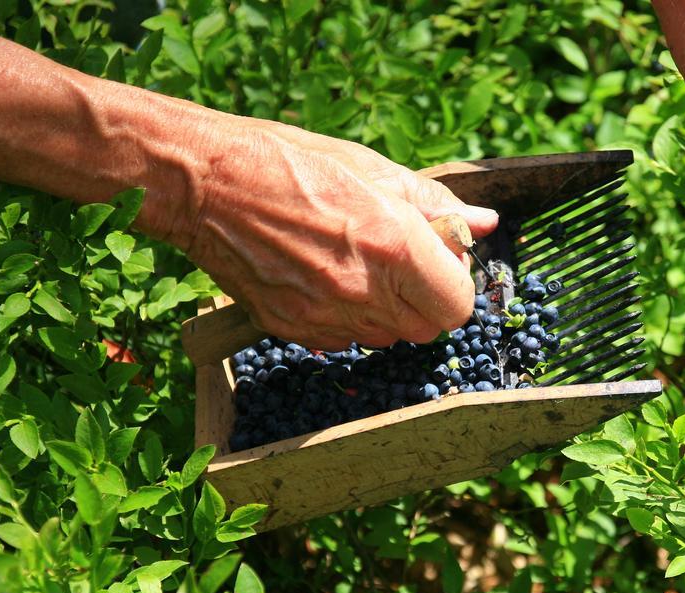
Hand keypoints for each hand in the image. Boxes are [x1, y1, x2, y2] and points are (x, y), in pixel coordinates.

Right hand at [0, 7, 496, 351]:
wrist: (202, 184)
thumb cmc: (285, 162)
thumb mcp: (369, 168)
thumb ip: (432, 205)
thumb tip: (483, 225)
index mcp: (393, 244)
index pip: (459, 305)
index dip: (454, 284)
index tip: (438, 262)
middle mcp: (363, 291)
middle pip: (427, 329)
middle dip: (425, 300)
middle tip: (400, 262)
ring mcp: (325, 317)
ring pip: (386, 339)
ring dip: (386, 311)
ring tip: (356, 264)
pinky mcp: (293, 329)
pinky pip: (342, 340)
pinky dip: (346, 318)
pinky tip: (323, 278)